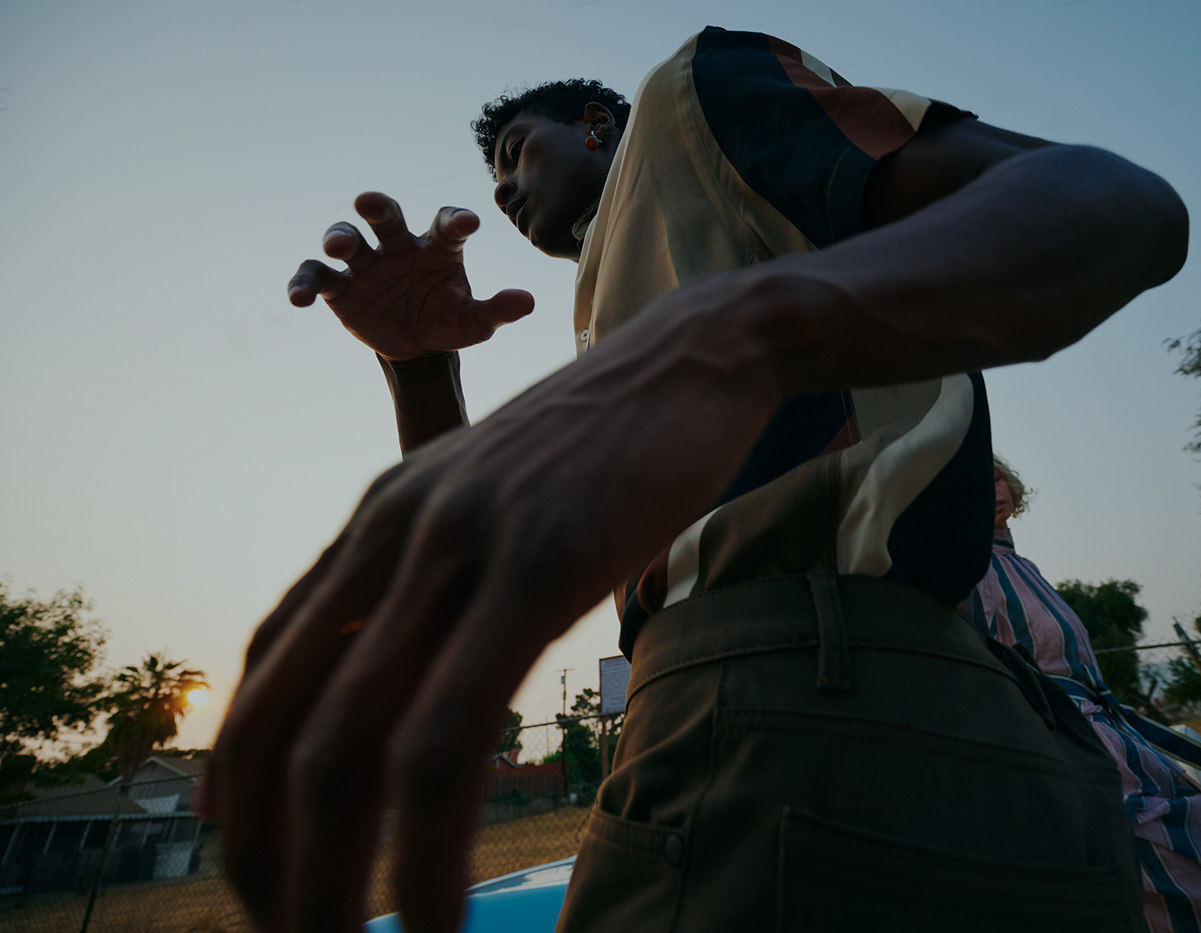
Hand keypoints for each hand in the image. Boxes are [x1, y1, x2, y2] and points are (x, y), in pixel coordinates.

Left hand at [197, 277, 784, 931]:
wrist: (695, 355)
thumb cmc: (609, 445)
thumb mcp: (501, 503)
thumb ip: (450, 575)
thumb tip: (425, 670)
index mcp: (379, 523)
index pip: (264, 671)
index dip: (238, 788)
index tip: (258, 873)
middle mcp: (393, 532)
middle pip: (281, 726)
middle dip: (267, 862)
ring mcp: (459, 544)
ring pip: (350, 744)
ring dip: (331, 885)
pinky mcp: (539, 564)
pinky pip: (452, 733)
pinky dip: (428, 851)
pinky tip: (433, 921)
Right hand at [290, 192, 533, 360]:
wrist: (417, 345)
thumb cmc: (449, 320)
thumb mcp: (475, 322)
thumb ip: (498, 309)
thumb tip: (528, 301)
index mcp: (438, 248)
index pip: (447, 224)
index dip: (456, 220)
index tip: (469, 224)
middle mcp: (400, 246)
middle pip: (387, 218)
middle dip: (378, 206)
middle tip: (369, 201)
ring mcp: (367, 264)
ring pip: (346, 237)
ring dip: (339, 238)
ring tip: (337, 248)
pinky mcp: (340, 287)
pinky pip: (317, 277)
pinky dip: (304, 284)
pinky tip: (299, 299)